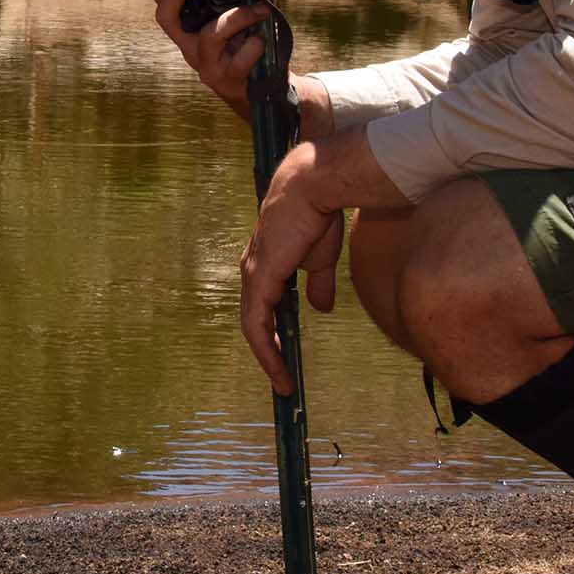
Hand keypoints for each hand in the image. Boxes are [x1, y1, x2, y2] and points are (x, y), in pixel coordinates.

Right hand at [144, 0, 281, 119]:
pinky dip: (254, 47)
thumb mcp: (254, 11)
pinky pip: (237, 60)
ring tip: (262, 9)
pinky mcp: (223, 80)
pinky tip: (263, 43)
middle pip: (165, 16)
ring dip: (238, 18)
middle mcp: (190, 42)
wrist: (263, 86)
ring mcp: (204, 63)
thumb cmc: (250, 43)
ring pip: (210, 35)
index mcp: (190, 22)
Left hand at [237, 140, 349, 394]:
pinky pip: (257, 326)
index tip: (287, 356)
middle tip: (283, 380)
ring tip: (284, 385)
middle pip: (254, 322)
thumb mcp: (319, 259)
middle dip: (268, 353)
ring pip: (253, 329)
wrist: (314, 189)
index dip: (274, 332)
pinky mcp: (260, 280)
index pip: (263, 306)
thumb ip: (317, 285)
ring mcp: (253, 276)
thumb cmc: (317, 215)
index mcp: (265, 264)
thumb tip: (321, 308)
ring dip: (268, 359)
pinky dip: (267, 351)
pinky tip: (280, 369)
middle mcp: (252, 271)